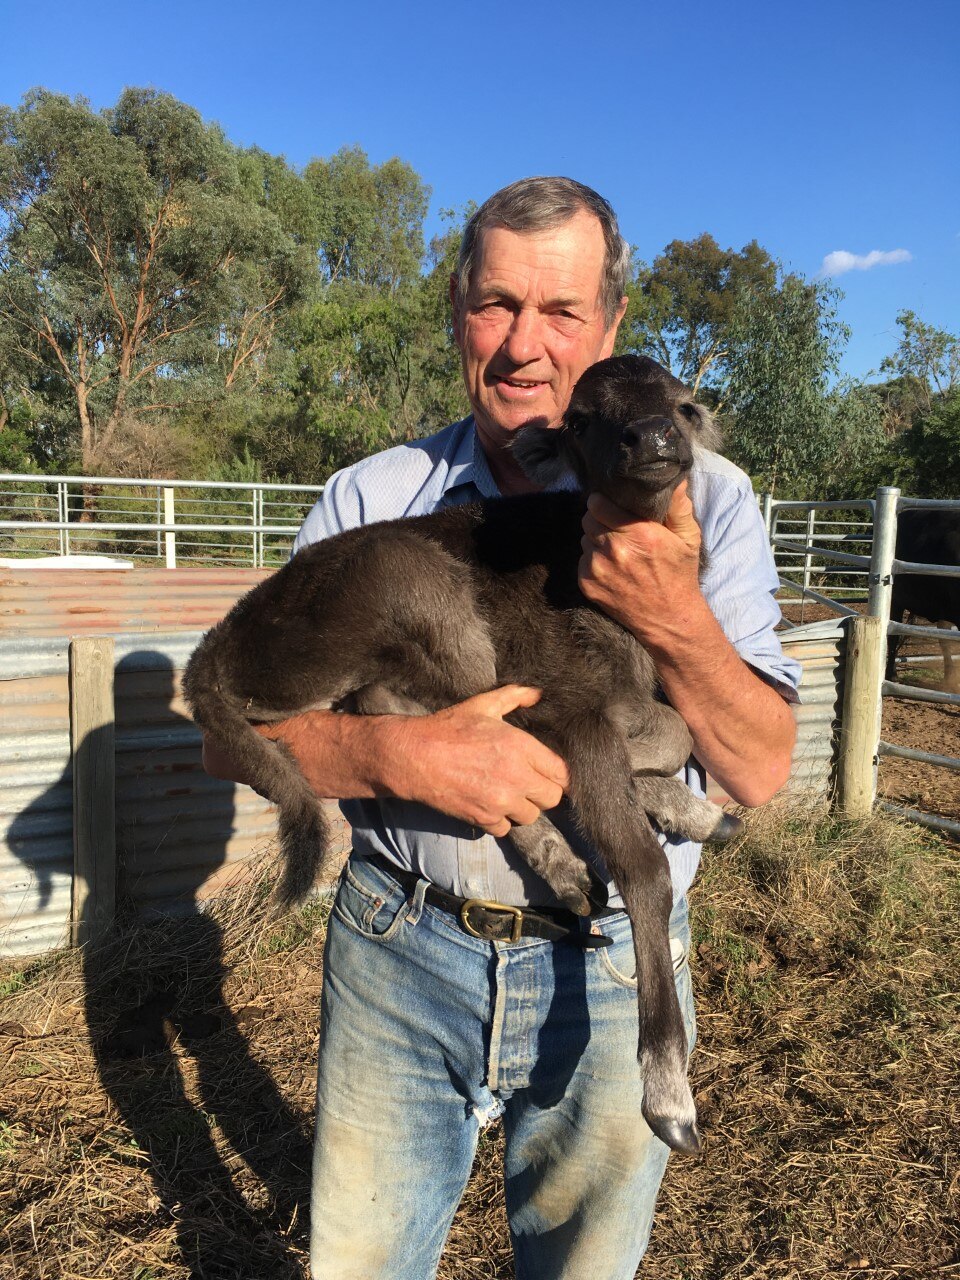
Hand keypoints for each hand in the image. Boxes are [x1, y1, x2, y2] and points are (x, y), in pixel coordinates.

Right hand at [381, 684, 569, 836]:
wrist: (414, 756)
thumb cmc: (448, 728)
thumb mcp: (482, 705)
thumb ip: (514, 696)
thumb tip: (536, 693)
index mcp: (521, 747)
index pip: (562, 773)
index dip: (558, 773)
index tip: (548, 771)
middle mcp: (516, 777)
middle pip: (553, 798)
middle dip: (543, 791)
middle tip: (529, 783)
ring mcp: (500, 801)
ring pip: (531, 816)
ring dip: (523, 808)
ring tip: (509, 794)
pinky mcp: (484, 818)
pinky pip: (506, 828)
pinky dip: (500, 820)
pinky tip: (490, 805)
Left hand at [578, 480, 705, 646]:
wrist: (669, 620)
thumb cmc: (680, 575)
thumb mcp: (688, 538)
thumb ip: (679, 505)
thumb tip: (674, 477)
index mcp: (638, 534)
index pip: (598, 504)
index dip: (602, 501)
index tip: (608, 503)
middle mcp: (614, 550)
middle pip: (587, 519)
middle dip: (599, 519)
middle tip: (615, 527)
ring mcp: (597, 569)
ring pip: (584, 539)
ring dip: (596, 540)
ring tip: (617, 549)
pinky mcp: (587, 584)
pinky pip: (582, 560)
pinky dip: (593, 560)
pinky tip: (612, 568)